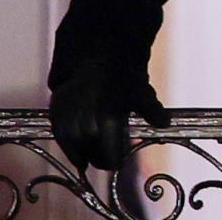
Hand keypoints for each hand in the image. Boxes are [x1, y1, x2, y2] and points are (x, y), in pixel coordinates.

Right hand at [49, 61, 169, 172]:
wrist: (100, 59)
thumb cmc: (124, 79)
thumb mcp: (142, 92)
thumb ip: (152, 110)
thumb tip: (164, 123)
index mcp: (108, 114)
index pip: (107, 150)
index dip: (112, 159)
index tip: (116, 163)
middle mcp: (86, 114)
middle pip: (89, 148)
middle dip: (98, 156)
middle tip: (105, 161)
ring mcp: (69, 110)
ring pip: (71, 142)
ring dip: (80, 152)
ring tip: (89, 159)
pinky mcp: (56, 108)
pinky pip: (59, 131)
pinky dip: (66, 143)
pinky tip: (76, 150)